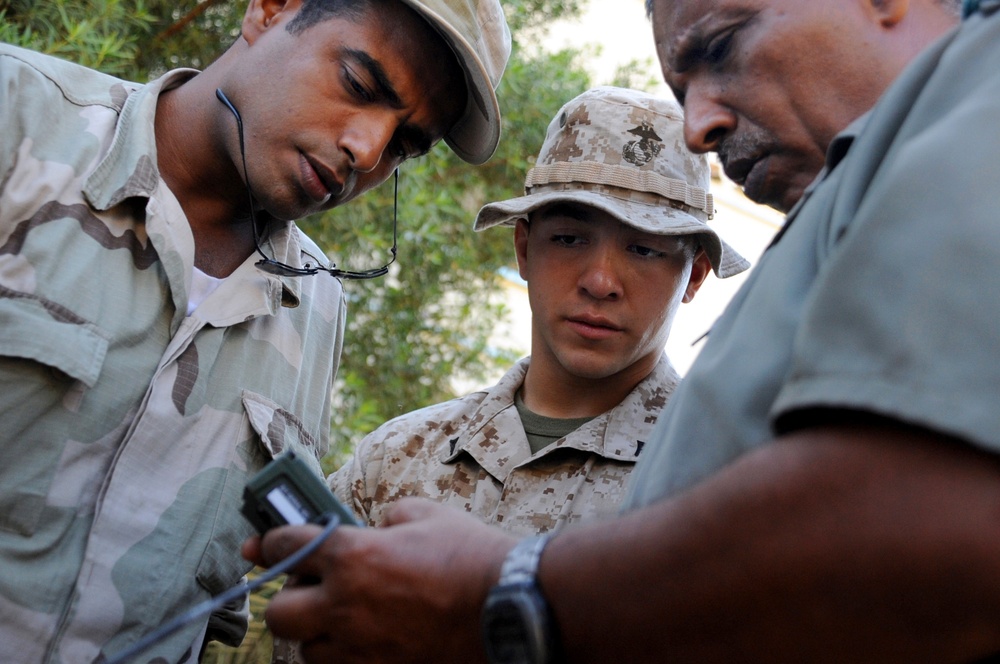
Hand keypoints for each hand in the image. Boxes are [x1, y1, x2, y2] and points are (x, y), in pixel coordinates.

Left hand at [243, 498, 516, 663]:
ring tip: (344, 617)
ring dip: (316, 632)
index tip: (263, 544)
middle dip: (289, 597)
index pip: (285, 546)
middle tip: (314, 586)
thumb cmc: (469, 555)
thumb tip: (373, 527)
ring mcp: (359, 647)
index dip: (270, 542)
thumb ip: (385, 518)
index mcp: (352, 555)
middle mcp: (344, 604)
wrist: (508, 607)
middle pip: (278, 613)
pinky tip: (365, 639)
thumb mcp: (422, 514)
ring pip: (305, 650)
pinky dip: (342, 655)